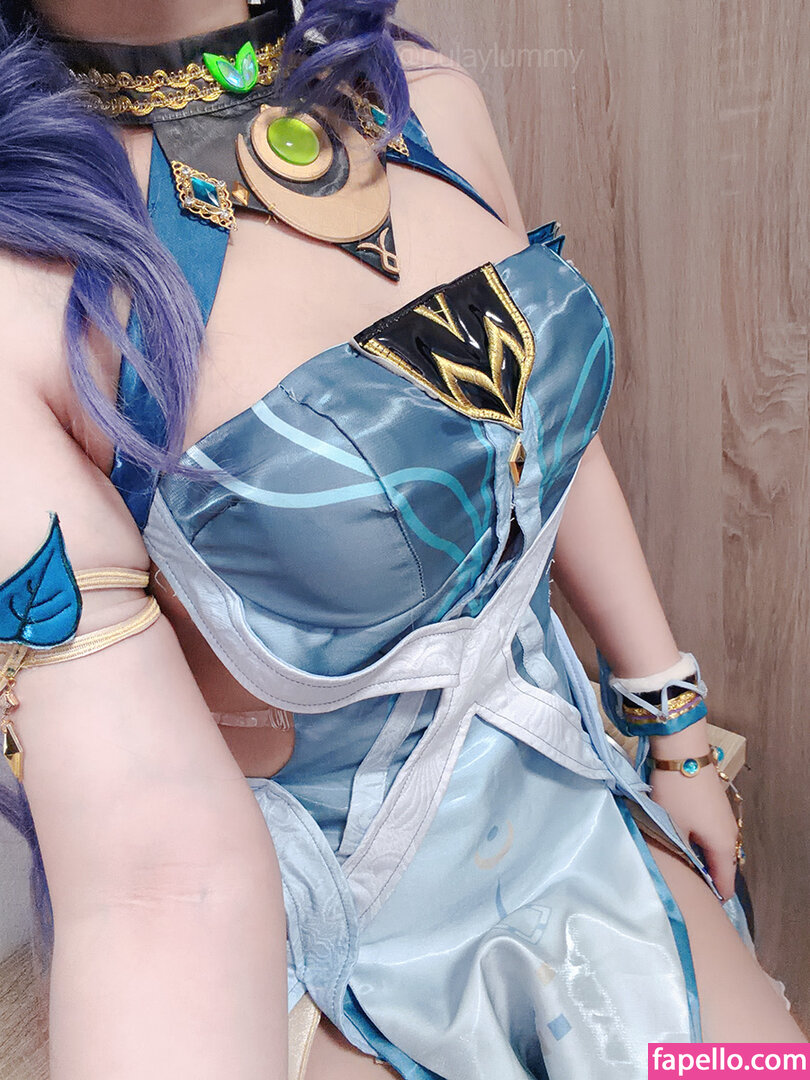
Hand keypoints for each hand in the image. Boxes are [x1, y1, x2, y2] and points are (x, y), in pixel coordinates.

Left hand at [648, 756, 739, 900]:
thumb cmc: (676, 793)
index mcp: (723, 845)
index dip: (714, 897)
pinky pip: (712, 835)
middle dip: (708, 879)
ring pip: (717, 849)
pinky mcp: (714, 806)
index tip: (702, 908)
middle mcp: (729, 834)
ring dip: (704, 860)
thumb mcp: (671, 827)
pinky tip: (685, 845)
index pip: (724, 882)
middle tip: (689, 890)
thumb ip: (679, 854)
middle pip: (722, 866)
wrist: (683, 752)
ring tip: (684, 869)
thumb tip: (681, 872)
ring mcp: (723, 818)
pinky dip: (702, 844)